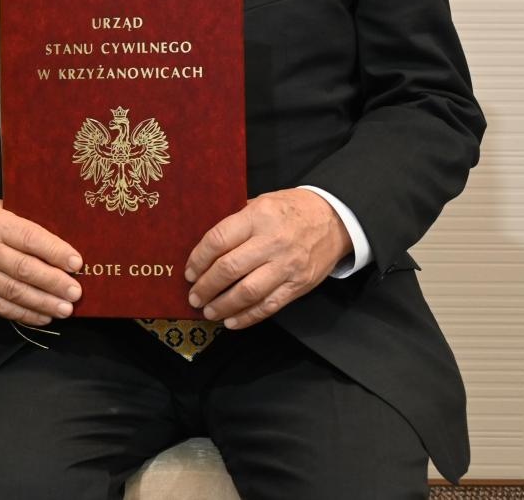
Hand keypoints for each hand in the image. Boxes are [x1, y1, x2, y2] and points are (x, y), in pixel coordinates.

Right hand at [0, 198, 80, 326]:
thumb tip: (64, 249)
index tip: (76, 263)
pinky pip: (1, 307)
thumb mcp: (5, 208)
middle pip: (23, 269)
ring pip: (14, 291)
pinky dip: (25, 314)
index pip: (29, 239)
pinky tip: (44, 317)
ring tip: (65, 309)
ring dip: (43, 302)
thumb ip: (30, 225)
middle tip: (75, 292)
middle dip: (53, 283)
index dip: (54, 252)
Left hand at [184, 188, 353, 329]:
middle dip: (206, 286)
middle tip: (193, 296)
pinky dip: (248, 317)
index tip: (188, 272)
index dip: (198, 259)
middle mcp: (271, 242)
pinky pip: (269, 305)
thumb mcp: (261, 202)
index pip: (219, 240)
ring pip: (248, 292)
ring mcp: (287, 266)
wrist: (335, 219)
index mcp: (257, 217)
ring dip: (223, 305)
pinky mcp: (299, 285)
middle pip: (229, 269)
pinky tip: (231, 321)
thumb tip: (205, 244)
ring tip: (208, 311)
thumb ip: (236, 220)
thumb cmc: (291, 209)